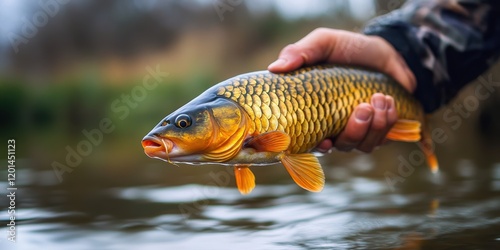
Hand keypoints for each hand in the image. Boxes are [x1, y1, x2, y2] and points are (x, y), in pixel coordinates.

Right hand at [268, 28, 415, 152]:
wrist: (386, 51)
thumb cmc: (349, 48)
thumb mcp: (324, 42)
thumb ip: (301, 52)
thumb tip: (275, 68)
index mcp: (314, 111)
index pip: (308, 140)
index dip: (315, 146)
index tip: (325, 141)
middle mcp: (334, 127)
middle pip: (341, 146)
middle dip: (354, 131)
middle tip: (363, 108)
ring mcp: (358, 131)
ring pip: (363, 145)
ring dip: (375, 124)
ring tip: (380, 97)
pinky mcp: (379, 130)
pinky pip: (382, 137)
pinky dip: (388, 121)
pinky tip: (388, 101)